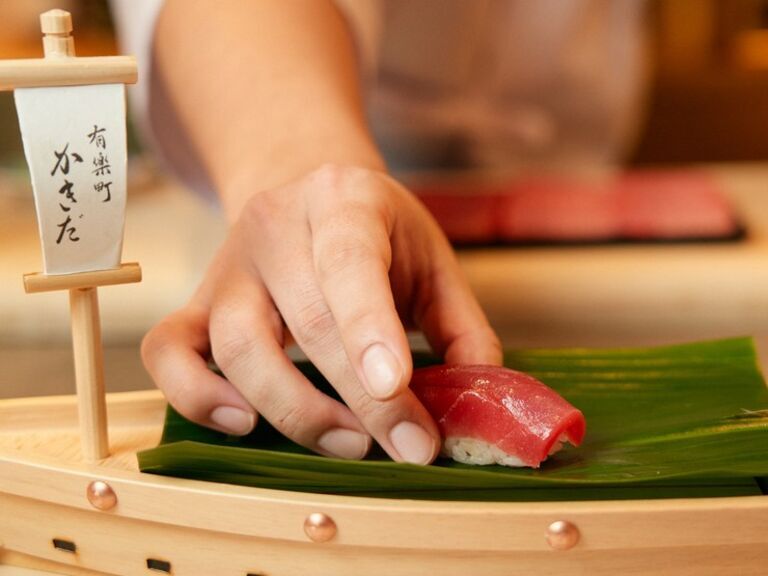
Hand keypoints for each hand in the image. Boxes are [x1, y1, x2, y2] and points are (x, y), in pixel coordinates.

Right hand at [142, 164, 501, 463]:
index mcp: (344, 200)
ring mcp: (227, 265)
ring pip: (238, 345)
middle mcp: (274, 225)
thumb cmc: (378, 236)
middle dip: (359, 400)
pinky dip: (196, 396)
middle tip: (407, 447)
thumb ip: (461, 327)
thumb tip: (475, 405)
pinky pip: (169, 351)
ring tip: (351, 443)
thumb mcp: (430, 260)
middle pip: (304, 321)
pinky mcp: (196, 302)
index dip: (370, 328)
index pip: (349, 261)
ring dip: (295, 409)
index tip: (397, 390)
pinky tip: (243, 424)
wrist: (307, 196)